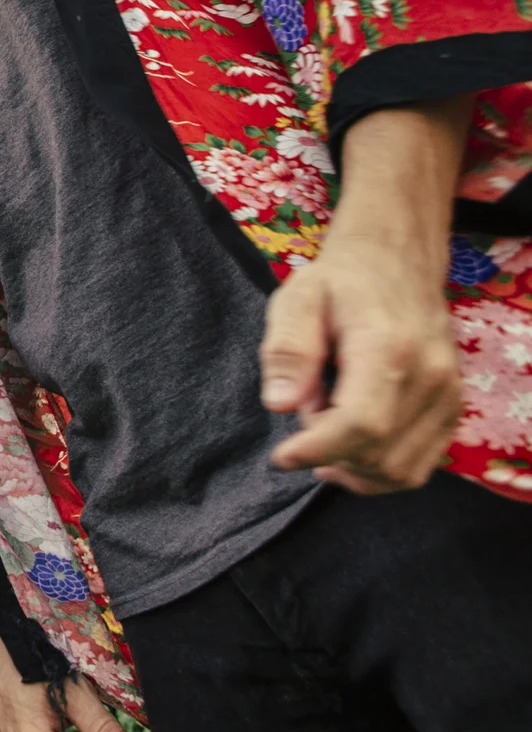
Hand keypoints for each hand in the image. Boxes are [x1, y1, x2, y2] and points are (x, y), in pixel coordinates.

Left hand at [262, 97, 470, 493]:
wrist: (397, 261)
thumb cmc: (340, 281)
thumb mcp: (298, 300)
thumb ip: (287, 351)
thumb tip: (279, 404)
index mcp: (389, 347)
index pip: (361, 424)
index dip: (317, 449)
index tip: (280, 455)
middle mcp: (430, 377)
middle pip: (377, 453)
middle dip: (328, 450)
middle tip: (308, 406)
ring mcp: (448, 396)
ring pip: (399, 469)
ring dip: (352, 465)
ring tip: (327, 421)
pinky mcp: (453, 409)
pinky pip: (418, 466)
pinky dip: (378, 470)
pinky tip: (349, 447)